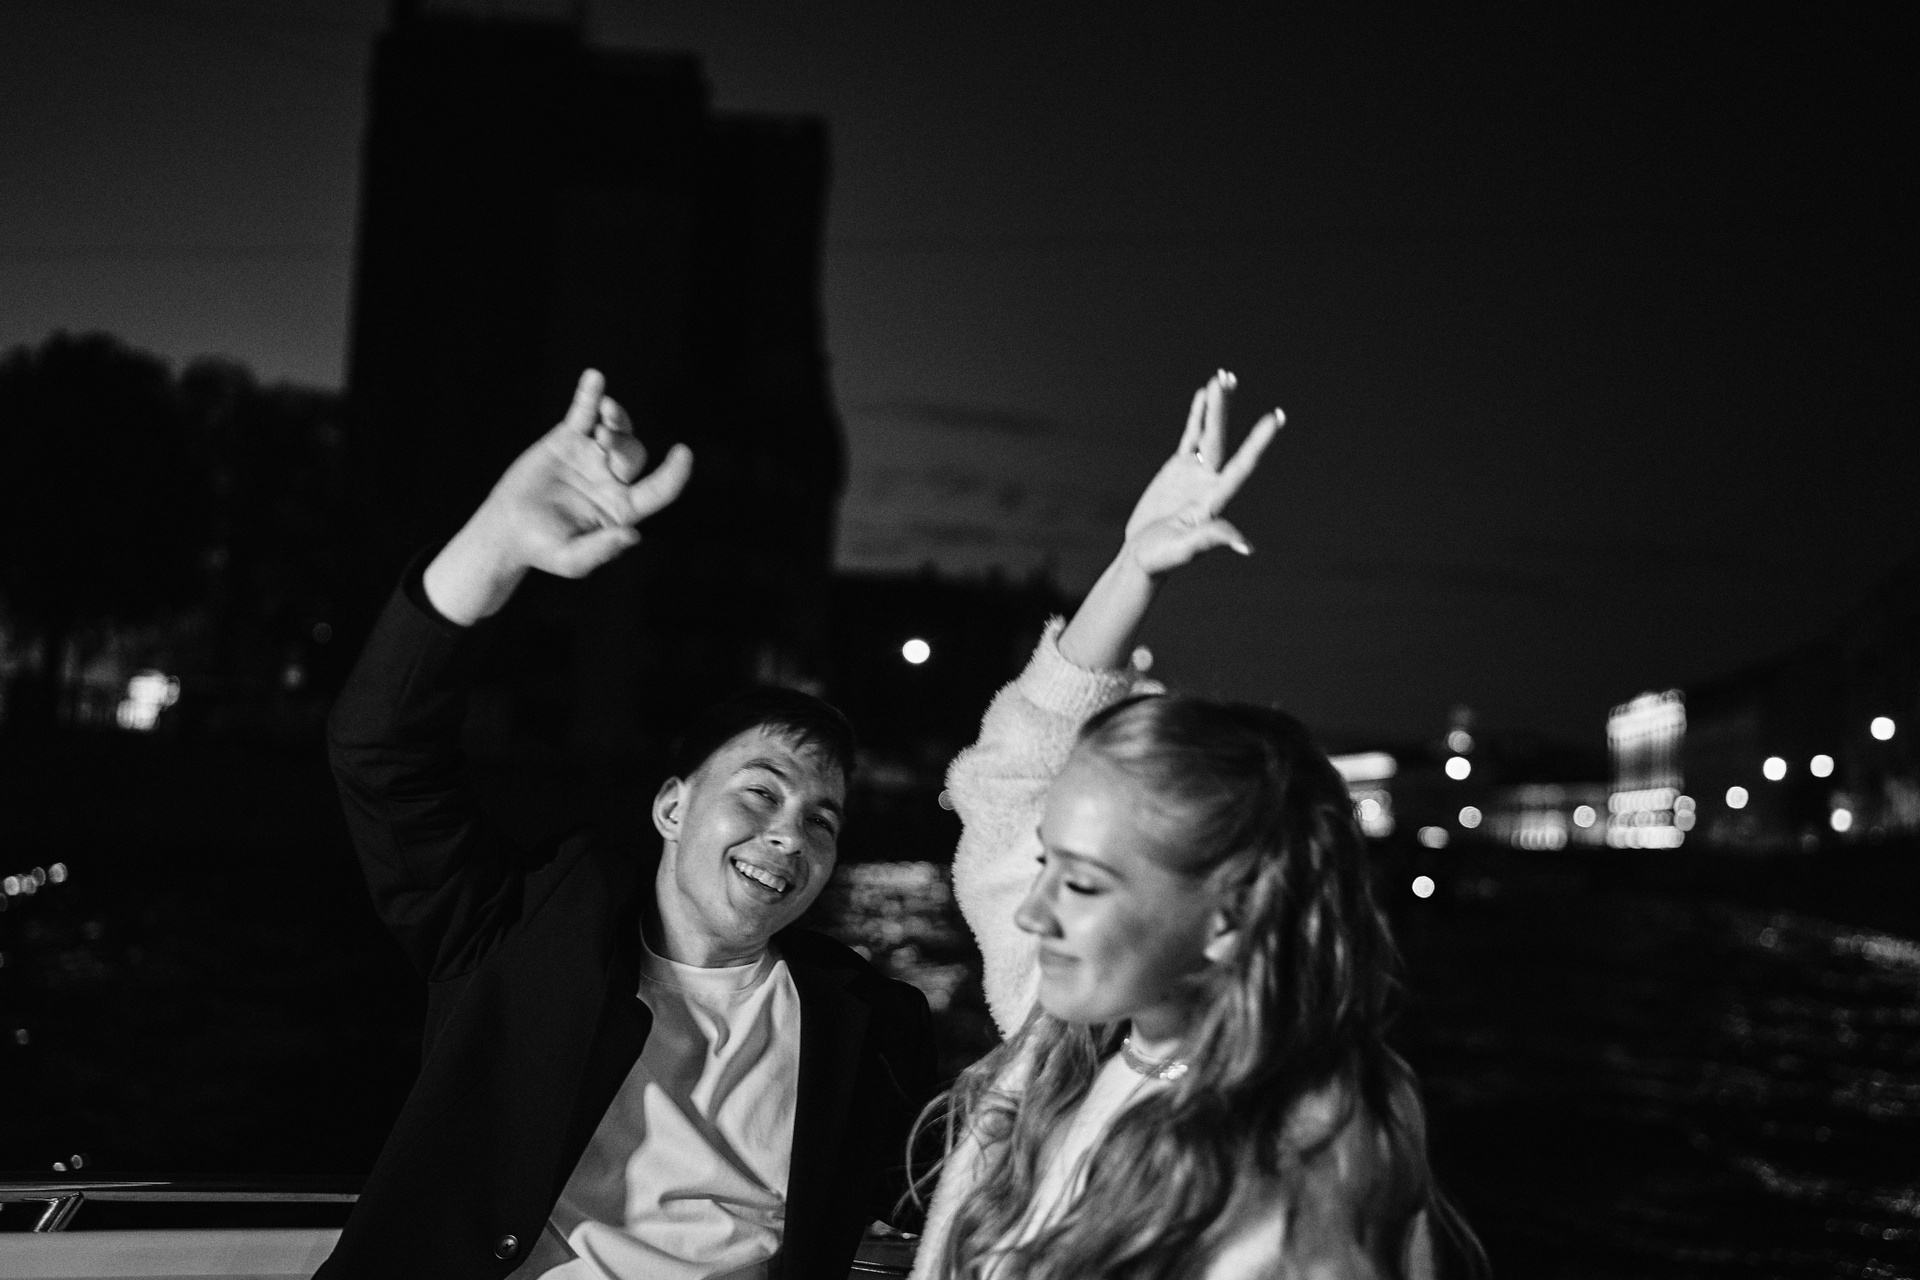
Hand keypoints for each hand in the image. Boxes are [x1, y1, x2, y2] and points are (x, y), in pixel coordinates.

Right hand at [424, 370, 693, 623]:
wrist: (508, 529)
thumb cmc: (543, 549)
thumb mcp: (571, 560)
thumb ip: (601, 550)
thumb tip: (634, 535)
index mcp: (623, 508)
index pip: (659, 489)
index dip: (675, 473)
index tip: (683, 453)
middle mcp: (613, 479)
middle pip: (635, 454)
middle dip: (624, 445)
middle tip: (605, 441)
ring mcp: (592, 456)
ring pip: (616, 428)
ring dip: (616, 417)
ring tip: (605, 412)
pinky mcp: (568, 439)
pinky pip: (582, 412)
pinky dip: (589, 395)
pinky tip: (595, 377)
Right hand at [1058, 371, 1281, 670]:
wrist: (1140, 559)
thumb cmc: (1161, 560)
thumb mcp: (1184, 550)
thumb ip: (1212, 539)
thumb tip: (1245, 546)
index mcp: (1215, 498)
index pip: (1242, 465)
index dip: (1259, 441)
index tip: (1277, 417)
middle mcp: (1210, 482)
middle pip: (1221, 439)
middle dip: (1224, 408)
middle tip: (1228, 377)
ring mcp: (1195, 474)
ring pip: (1208, 432)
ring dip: (1215, 407)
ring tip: (1222, 377)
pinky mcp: (1178, 470)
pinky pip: (1190, 437)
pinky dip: (1197, 416)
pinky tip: (1203, 396)